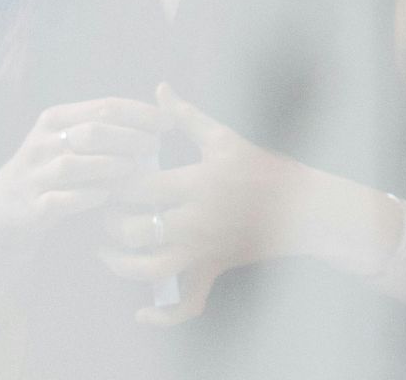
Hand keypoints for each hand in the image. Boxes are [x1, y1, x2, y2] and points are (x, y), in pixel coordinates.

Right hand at [0, 98, 167, 255]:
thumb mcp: (68, 139)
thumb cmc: (50, 170)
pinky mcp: (32, 207)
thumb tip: (160, 114)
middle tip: (155, 146)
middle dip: (130, 137)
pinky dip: (86, 196)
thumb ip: (104, 125)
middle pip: (93, 132)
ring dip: (110, 166)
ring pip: (74, 165)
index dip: (140, 112)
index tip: (168, 122)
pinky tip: (107, 195)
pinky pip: (61, 200)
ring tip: (136, 169)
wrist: (2, 210)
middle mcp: (42, 143)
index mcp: (55, 119)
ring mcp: (34, 176)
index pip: (104, 106)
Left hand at [98, 83, 304, 324]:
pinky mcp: (213, 269)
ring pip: (148, 269)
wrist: (304, 207)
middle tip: (102, 211)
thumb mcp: (224, 138)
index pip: (137, 186)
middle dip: (108, 222)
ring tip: (107, 251)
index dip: (111, 183)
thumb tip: (159, 89)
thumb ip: (186, 116)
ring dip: (120, 264)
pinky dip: (162, 315)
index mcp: (197, 182)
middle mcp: (197, 219)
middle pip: (133, 229)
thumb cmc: (263, 168)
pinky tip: (141, 313)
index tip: (103, 176)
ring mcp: (204, 249)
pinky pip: (186, 303)